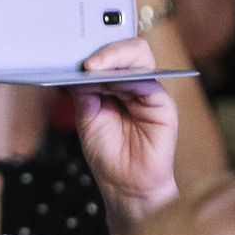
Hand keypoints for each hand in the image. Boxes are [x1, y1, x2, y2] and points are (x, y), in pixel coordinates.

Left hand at [73, 38, 178, 226]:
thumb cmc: (108, 155)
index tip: (72, 53)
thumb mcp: (87, 118)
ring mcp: (149, 92)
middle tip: (85, 60)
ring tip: (93, 69)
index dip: (94, 48)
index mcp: (115, 84)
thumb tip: (76, 66)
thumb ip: (84, 91)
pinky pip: (147, 81)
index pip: (110, 54)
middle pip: (126, 49)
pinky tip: (111, 83)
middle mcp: (134, 83)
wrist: (125, 186)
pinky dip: (128, 78)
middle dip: (105, 50)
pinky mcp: (162, 104)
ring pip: (138, 57)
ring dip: (113, 60)